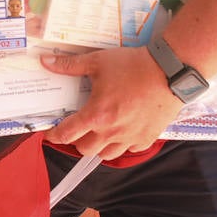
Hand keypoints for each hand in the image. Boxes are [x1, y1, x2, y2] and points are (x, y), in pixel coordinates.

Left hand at [41, 47, 180, 159]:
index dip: (54, 135)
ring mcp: (131, 138)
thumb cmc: (133, 66)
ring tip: (99, 132)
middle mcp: (112, 132)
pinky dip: (122, 144)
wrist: (170, 71)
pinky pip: (129, 150)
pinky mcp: (148, 138)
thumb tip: (45, 61)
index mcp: (96, 115)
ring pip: (106, 154)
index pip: (66, 134)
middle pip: (85, 150)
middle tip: (78, 128)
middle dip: (77, 141)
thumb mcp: (97, 61)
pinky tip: (122, 130)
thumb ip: (69, 65)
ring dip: (99, 146)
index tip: (50, 133)